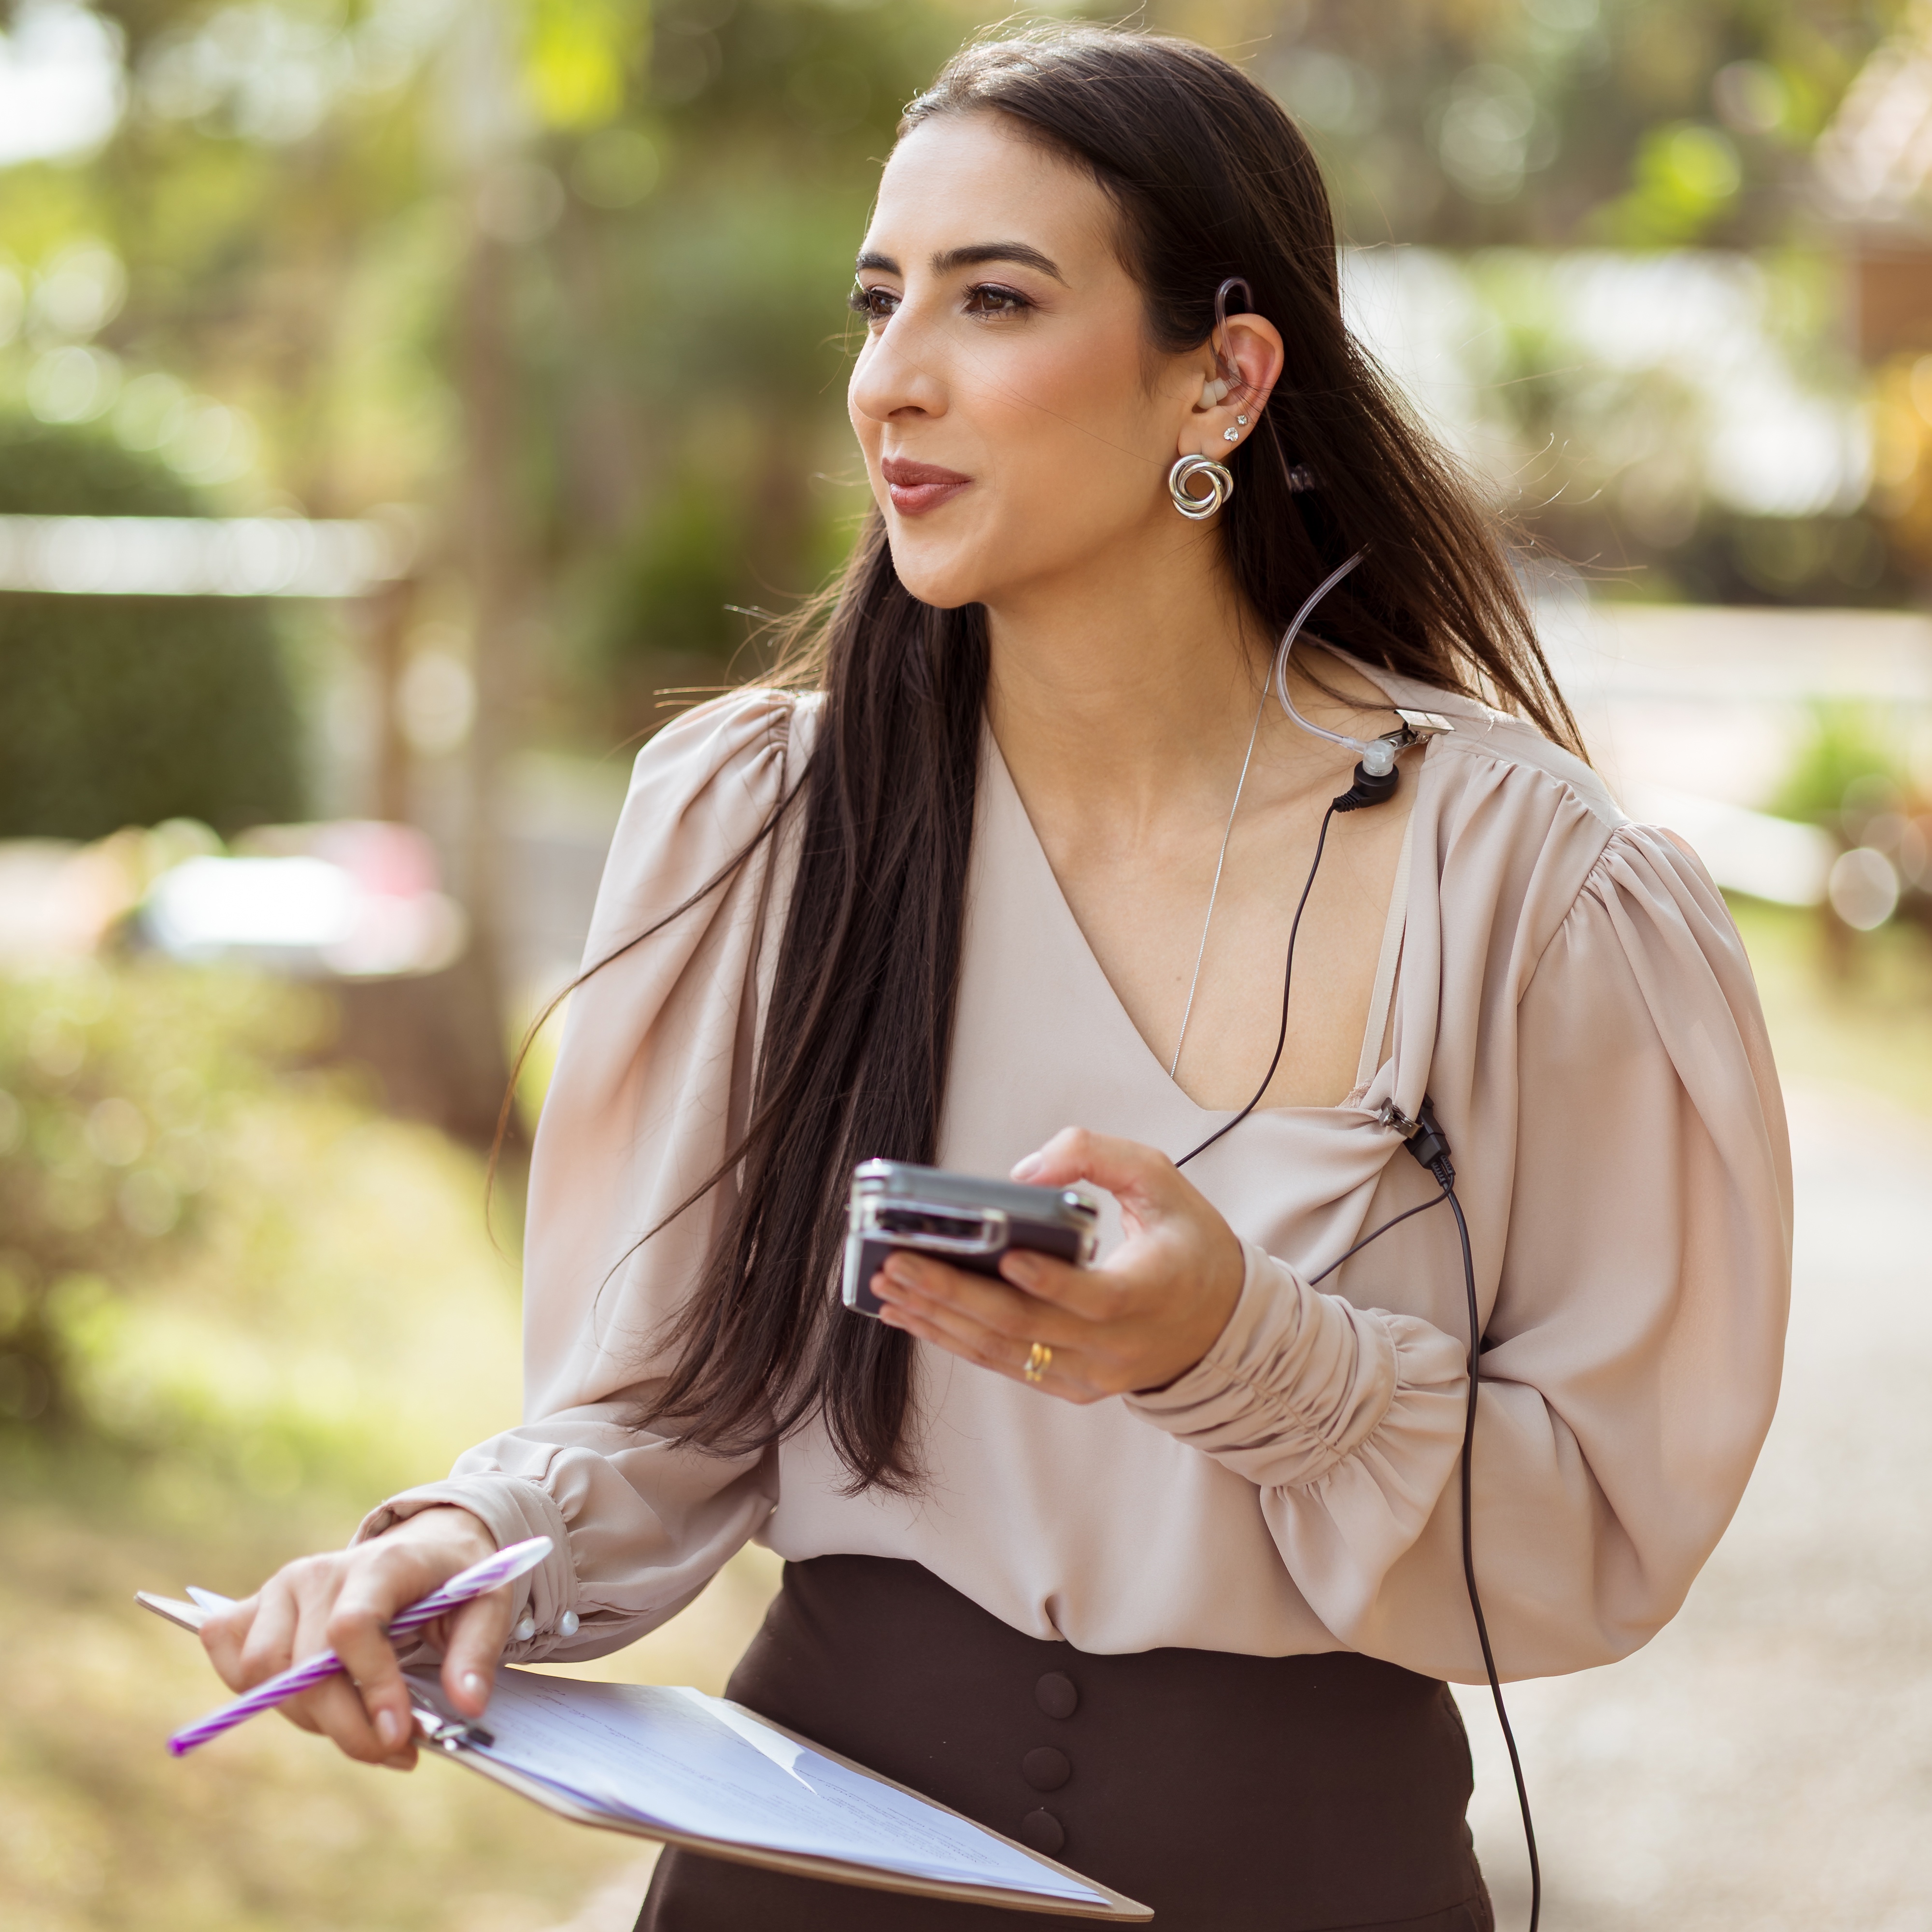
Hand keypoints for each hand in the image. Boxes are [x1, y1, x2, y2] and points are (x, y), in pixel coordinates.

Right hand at [199, 1505, 506, 1769]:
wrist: (427, 1549)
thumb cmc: (455, 1581)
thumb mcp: (489, 1605)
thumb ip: (477, 1653)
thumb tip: (466, 1706)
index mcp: (381, 1562)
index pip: (352, 1628)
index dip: (371, 1687)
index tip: (400, 1734)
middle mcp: (320, 1571)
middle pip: (305, 1667)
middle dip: (349, 1727)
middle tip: (397, 1750)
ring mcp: (281, 1588)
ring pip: (265, 1675)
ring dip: (311, 1719)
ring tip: (363, 1726)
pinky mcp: (255, 1607)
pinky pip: (232, 1658)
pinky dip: (258, 1694)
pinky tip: (314, 1704)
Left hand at [871, 1129, 1244, 1402]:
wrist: (1218, 1323)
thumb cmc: (1185, 1243)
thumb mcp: (1161, 1181)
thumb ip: (1099, 1158)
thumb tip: (1024, 1172)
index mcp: (1152, 1293)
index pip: (1097, 1298)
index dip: (1050, 1281)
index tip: (1006, 1255)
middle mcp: (1119, 1347)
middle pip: (1028, 1326)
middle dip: (956, 1293)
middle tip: (900, 1262)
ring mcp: (1091, 1374)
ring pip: (1005, 1351)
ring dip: (940, 1320)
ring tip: (889, 1287)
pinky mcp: (1069, 1385)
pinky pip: (1005, 1364)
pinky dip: (955, 1339)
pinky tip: (913, 1316)